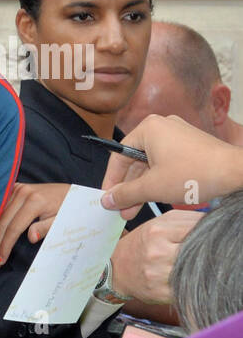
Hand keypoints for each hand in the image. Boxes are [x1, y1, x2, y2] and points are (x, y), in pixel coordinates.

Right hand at [0, 182, 70, 267]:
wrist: (73, 191)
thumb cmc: (70, 208)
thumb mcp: (62, 220)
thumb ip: (46, 228)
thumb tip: (31, 238)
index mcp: (35, 201)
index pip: (13, 228)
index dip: (5, 246)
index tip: (1, 260)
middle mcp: (23, 192)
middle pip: (2, 222)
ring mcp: (18, 188)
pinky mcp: (16, 188)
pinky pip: (1, 207)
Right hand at [101, 114, 242, 216]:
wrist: (237, 174)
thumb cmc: (195, 175)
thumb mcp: (152, 187)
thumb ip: (125, 193)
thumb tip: (106, 200)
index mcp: (148, 129)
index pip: (118, 156)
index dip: (111, 181)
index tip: (107, 198)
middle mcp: (162, 127)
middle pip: (134, 161)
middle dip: (128, 188)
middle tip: (121, 208)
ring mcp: (177, 135)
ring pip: (150, 164)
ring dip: (142, 188)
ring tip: (134, 210)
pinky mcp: (189, 146)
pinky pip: (165, 163)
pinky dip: (158, 181)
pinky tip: (153, 198)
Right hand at [108, 210, 202, 303]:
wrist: (116, 269)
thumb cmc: (142, 244)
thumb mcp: (159, 224)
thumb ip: (186, 220)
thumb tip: (214, 223)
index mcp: (158, 231)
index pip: (199, 228)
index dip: (208, 231)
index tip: (208, 234)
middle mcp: (157, 253)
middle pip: (200, 250)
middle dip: (205, 250)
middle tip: (203, 250)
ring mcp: (158, 274)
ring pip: (196, 270)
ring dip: (200, 267)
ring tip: (194, 263)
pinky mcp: (162, 293)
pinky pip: (188, 287)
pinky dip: (192, 282)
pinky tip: (186, 276)